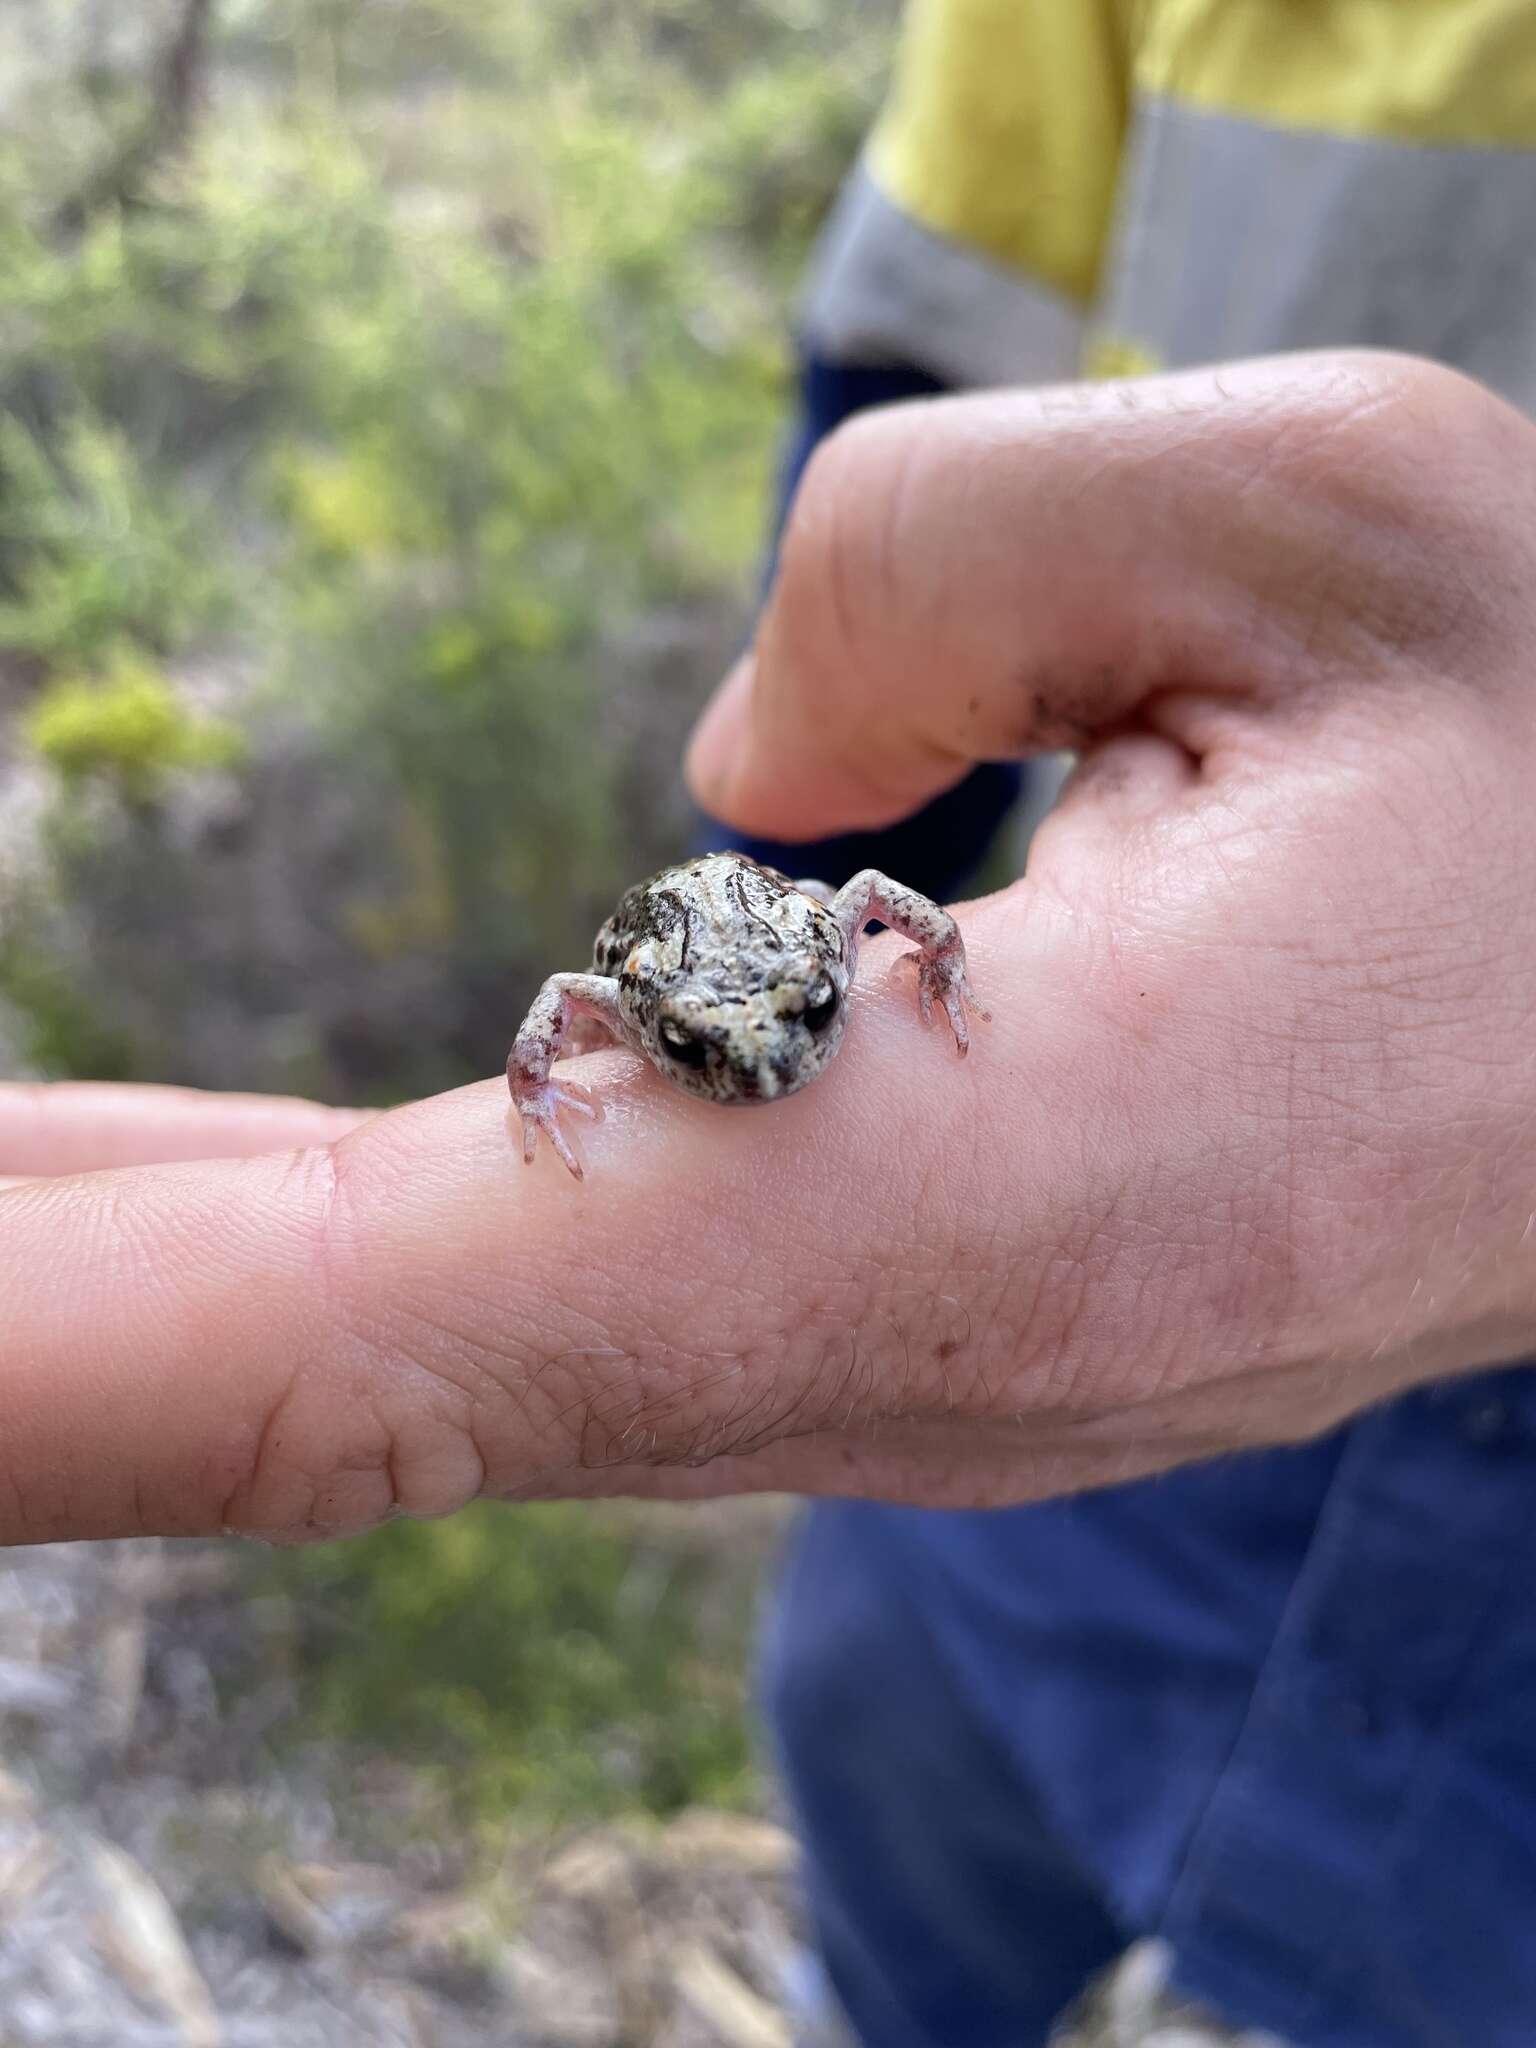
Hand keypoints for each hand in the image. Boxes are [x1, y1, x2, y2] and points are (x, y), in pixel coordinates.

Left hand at [5, 350, 1534, 1543]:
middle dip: (29, 1319)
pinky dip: (285, 1261)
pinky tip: (139, 1202)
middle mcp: (904, 1354)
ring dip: (109, 1283)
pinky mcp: (896, 1312)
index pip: (396, 1334)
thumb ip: (926, 574)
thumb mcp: (1314, 525)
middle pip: (332, 1380)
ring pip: (403, 1354)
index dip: (59, 1355)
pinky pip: (521, 1307)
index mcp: (992, 1201)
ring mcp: (891, 1366)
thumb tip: (731, 774)